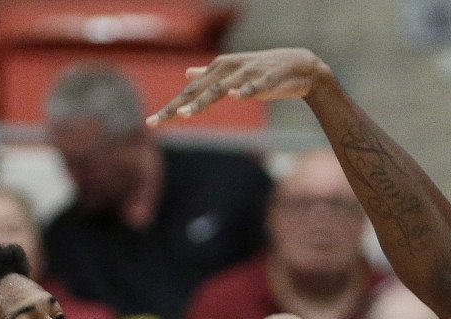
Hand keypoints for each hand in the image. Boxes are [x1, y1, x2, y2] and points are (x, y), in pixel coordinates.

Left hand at [148, 49, 330, 124]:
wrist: (298, 65)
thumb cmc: (263, 71)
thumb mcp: (232, 71)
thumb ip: (209, 75)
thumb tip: (187, 73)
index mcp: (218, 69)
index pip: (189, 90)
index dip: (170, 106)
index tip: (152, 122)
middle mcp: (228, 69)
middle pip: (197, 90)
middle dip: (176, 106)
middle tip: (157, 121)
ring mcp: (247, 74)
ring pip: (220, 88)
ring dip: (202, 100)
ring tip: (186, 113)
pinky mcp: (266, 80)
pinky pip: (253, 87)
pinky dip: (244, 91)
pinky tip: (235, 96)